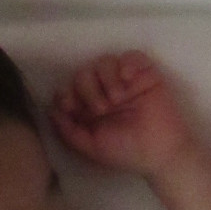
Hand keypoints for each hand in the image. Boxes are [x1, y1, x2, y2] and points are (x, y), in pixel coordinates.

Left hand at [50, 53, 196, 178]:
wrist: (160, 153)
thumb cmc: (125, 152)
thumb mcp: (91, 147)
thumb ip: (69, 131)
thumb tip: (50, 110)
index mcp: (89, 107)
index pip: (69, 88)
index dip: (67, 93)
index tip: (72, 107)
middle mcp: (104, 90)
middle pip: (84, 72)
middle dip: (87, 89)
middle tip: (101, 109)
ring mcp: (125, 81)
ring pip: (105, 61)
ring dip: (107, 78)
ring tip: (117, 99)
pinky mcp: (145, 74)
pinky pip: (132, 56)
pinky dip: (127, 63)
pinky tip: (128, 79)